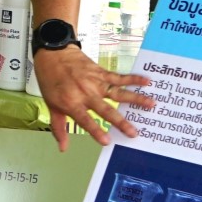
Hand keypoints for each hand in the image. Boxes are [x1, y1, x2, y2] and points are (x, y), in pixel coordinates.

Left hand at [32, 45, 152, 151]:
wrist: (53, 53)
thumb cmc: (50, 81)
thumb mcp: (51, 106)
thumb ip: (58, 128)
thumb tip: (63, 148)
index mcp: (72, 103)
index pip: (86, 120)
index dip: (96, 131)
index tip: (107, 141)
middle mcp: (86, 93)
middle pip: (106, 109)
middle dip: (120, 122)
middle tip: (134, 133)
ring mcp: (95, 82)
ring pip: (118, 93)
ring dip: (135, 99)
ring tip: (151, 104)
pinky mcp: (101, 72)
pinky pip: (119, 77)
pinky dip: (133, 79)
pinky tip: (146, 81)